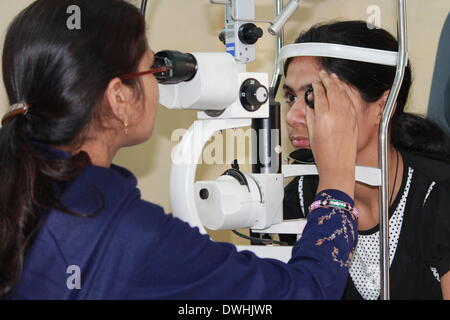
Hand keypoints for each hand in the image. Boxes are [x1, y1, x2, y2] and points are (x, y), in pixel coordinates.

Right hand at [306, 71, 357, 197]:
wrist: (338, 166)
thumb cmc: (324, 154)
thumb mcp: (311, 134)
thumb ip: (311, 116)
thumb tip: (311, 106)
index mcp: (323, 117)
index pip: (319, 94)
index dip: (316, 87)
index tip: (315, 83)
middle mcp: (336, 114)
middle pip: (332, 89)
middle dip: (327, 80)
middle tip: (323, 74)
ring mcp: (347, 116)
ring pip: (343, 93)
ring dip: (337, 83)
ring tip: (333, 77)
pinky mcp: (353, 120)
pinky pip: (349, 102)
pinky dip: (345, 93)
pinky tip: (343, 90)